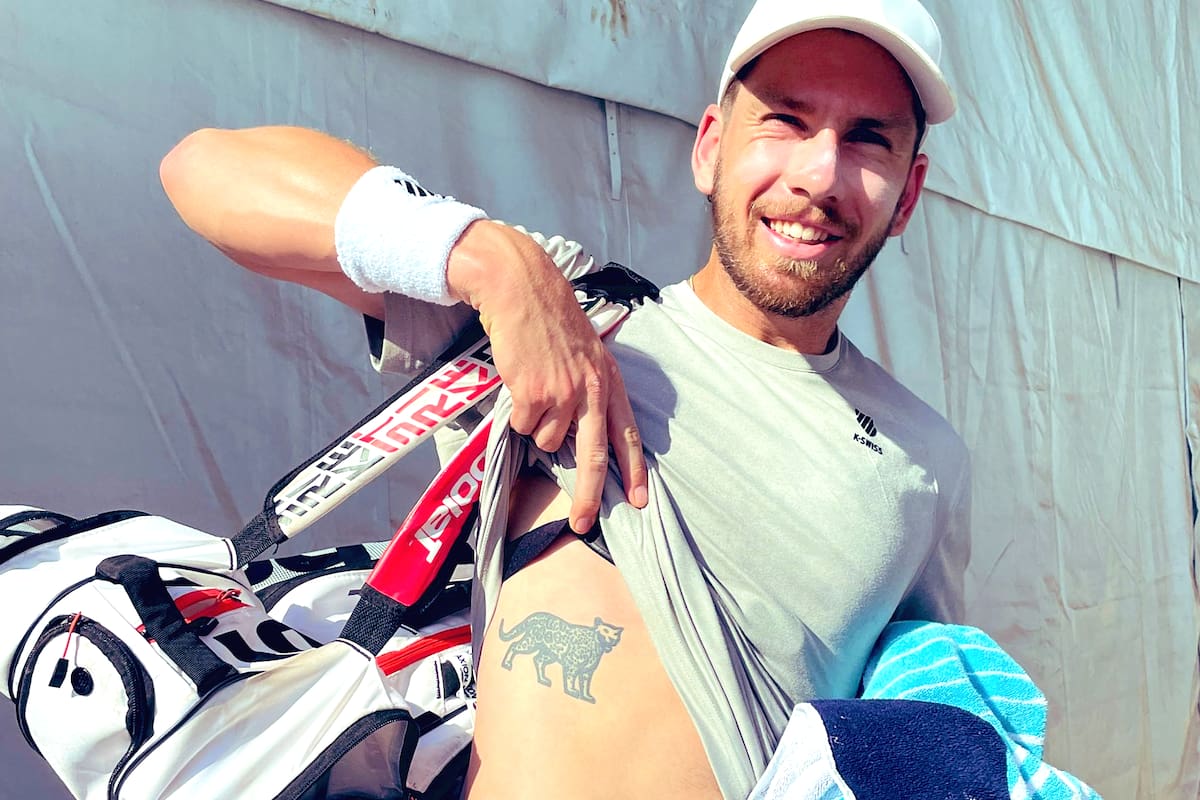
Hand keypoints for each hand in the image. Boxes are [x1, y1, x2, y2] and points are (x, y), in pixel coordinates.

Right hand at [448, 222, 647, 531]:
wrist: (521, 288)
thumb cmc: (550, 320)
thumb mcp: (586, 353)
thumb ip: (590, 391)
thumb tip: (578, 437)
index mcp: (609, 380)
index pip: (627, 433)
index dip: (634, 470)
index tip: (639, 500)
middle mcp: (591, 390)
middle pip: (593, 457)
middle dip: (590, 497)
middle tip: (584, 525)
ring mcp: (561, 393)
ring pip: (547, 441)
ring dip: (537, 425)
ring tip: (534, 389)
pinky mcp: (531, 394)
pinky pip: (522, 425)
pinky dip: (517, 412)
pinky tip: (519, 382)